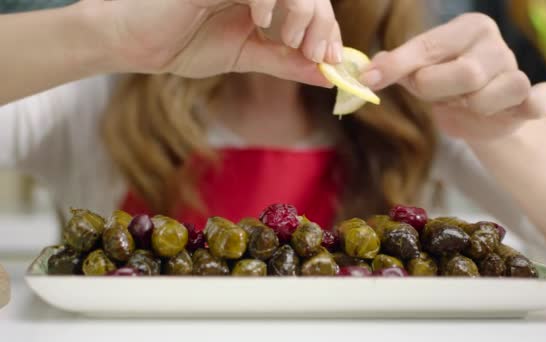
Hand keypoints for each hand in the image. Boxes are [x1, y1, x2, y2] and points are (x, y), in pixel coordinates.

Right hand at [83, 0, 341, 85]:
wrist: (139, 43)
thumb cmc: (186, 45)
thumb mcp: (247, 56)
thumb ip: (285, 62)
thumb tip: (325, 75)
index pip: (311, 5)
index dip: (328, 30)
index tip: (331, 60)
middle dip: (322, 23)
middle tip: (317, 55)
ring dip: (303, 11)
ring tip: (293, 43)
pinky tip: (262, 24)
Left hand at [360, 13, 545, 141]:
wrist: (480, 115)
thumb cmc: (445, 85)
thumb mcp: (418, 72)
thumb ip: (398, 68)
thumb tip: (367, 71)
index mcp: (468, 28)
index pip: (430, 47)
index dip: (398, 65)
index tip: (369, 79)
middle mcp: (496, 45)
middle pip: (465, 74)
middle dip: (437, 91)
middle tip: (432, 94)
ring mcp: (517, 72)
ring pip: (489, 97)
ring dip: (468, 109)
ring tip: (463, 103)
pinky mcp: (532, 100)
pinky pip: (538, 102)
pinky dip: (533, 105)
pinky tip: (522, 108)